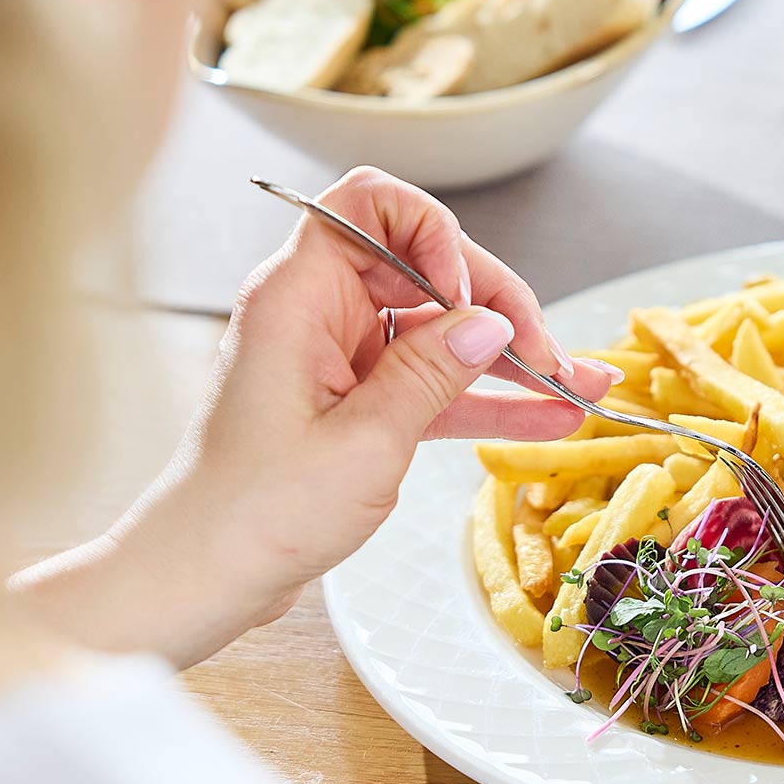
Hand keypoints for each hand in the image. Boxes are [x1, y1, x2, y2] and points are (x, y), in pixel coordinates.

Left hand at [16, 167, 619, 664]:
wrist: (201, 579)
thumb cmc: (255, 514)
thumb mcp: (364, 442)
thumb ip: (434, 372)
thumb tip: (492, 322)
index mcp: (297, 296)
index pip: (370, 203)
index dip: (434, 233)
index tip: (469, 297)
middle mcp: (317, 311)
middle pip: (425, 268)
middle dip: (497, 306)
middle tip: (551, 359)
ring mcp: (338, 357)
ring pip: (442, 330)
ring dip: (510, 357)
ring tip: (581, 385)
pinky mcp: (355, 402)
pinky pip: (434, 382)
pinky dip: (486, 398)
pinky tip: (549, 416)